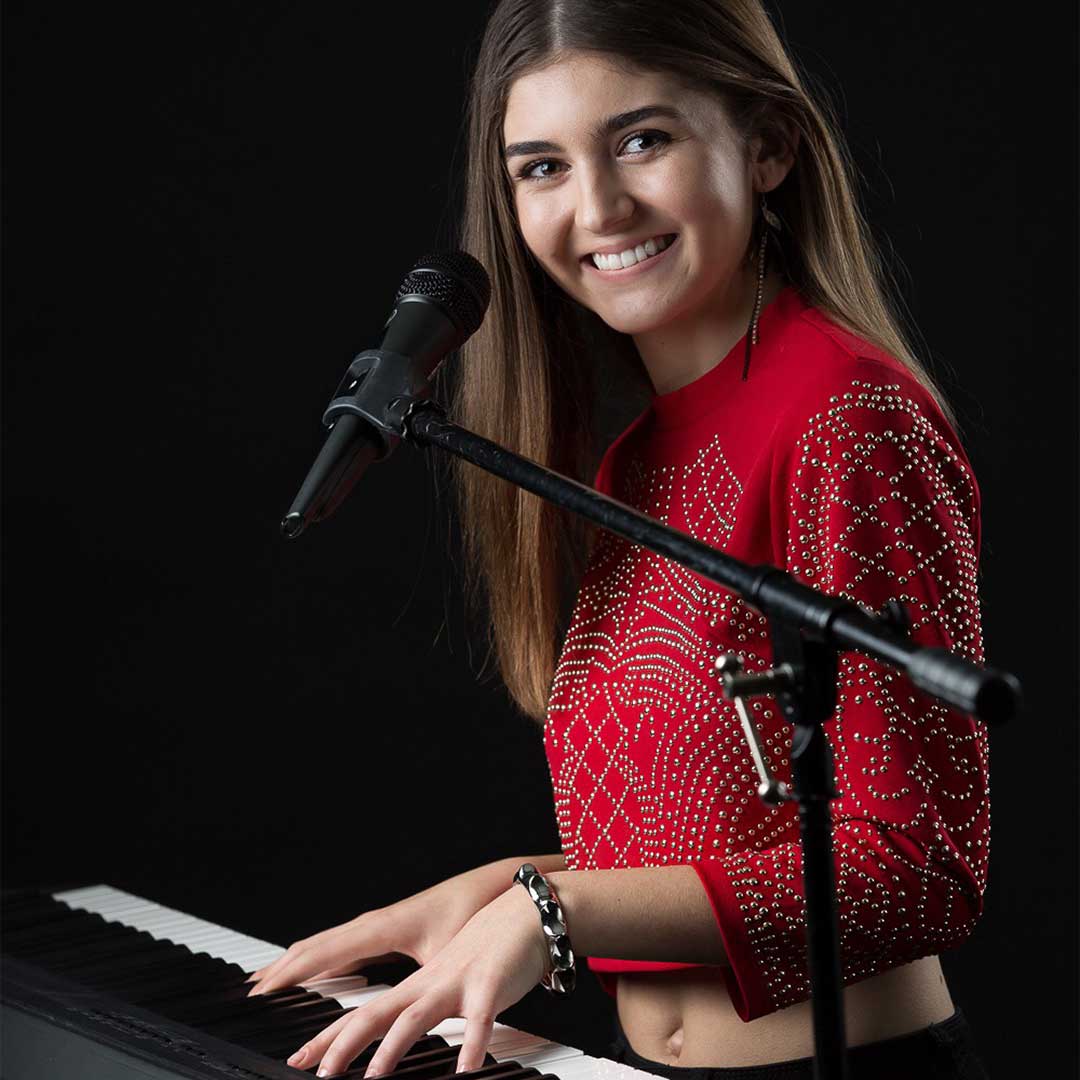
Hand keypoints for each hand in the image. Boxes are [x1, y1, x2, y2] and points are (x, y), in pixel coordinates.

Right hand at [246, 863, 508, 995]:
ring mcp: (379, 924)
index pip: (322, 952)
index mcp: (381, 928)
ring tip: (268, 982)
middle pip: (315, 946)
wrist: (496, 886)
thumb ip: (423, 988)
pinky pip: (342, 943)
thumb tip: (409, 1020)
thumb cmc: (474, 915)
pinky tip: (314, 970)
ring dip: (296, 961)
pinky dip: (318, 956)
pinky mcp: (388, 929)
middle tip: (249, 993)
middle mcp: (374, 923)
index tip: (260, 991)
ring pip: (326, 943)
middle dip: (281, 969)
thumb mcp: (445, 957)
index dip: (289, 973)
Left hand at [283, 885, 548, 1077]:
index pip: (365, 1013)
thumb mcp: (451, 983)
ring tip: (374, 1078)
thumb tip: (404, 1038)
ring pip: (417, 1016)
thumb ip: (428, 1009)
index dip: (331, 1037)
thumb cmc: (489, 951)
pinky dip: (472, 1046)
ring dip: (393, 1048)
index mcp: (418, 985)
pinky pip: (480, 1020)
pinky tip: (467, 1071)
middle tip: (317, 1071)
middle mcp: (430, 983)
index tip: (301, 1060)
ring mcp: (458, 983)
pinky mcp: (490, 987)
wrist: (524, 912)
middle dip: (343, 1043)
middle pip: (378, 1012)